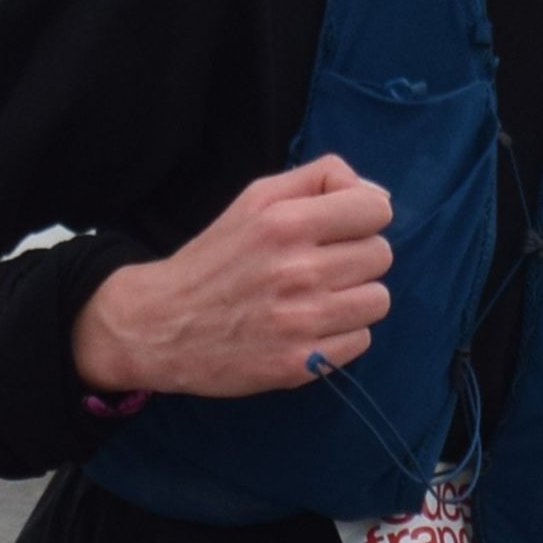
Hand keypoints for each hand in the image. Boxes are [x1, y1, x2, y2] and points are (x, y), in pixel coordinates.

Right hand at [76, 156, 394, 399]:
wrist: (162, 324)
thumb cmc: (216, 257)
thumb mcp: (256, 198)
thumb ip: (318, 179)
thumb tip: (377, 195)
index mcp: (286, 222)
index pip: (376, 210)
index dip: (362, 217)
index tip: (340, 229)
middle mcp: (299, 270)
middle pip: (381, 255)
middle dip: (357, 257)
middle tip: (322, 266)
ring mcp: (302, 321)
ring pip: (378, 300)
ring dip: (355, 298)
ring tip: (319, 298)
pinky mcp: (301, 363)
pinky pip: (361, 341)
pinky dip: (342, 335)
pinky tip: (310, 328)